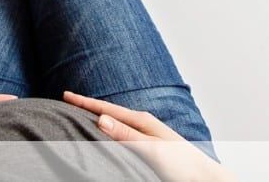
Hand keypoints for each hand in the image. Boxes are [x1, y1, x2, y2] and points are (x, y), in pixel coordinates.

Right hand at [62, 90, 237, 181]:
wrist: (203, 178)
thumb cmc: (181, 164)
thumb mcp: (151, 148)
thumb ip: (126, 135)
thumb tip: (100, 119)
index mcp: (142, 120)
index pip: (106, 108)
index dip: (84, 103)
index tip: (65, 95)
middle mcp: (142, 124)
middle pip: (108, 113)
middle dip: (88, 107)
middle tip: (67, 102)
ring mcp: (145, 135)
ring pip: (114, 124)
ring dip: (97, 119)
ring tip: (80, 116)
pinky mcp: (147, 148)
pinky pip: (120, 136)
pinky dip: (107, 132)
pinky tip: (104, 136)